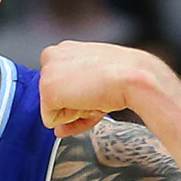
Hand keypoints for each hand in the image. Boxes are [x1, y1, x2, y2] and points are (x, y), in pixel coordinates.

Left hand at [39, 41, 180, 136]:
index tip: (95, 89)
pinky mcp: (47, 90)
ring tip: (94, 97)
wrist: (133, 76)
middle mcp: (51, 56)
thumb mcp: (95, 85)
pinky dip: (71, 120)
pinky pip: (52, 121)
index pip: (59, 85)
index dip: (77, 96)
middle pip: (53, 98)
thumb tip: (58, 131)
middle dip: (73, 105)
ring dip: (74, 112)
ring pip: (52, 109)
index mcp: (64, 50)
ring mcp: (47, 72)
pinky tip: (88, 102)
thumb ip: (75, 101)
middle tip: (96, 94)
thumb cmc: (123, 76)